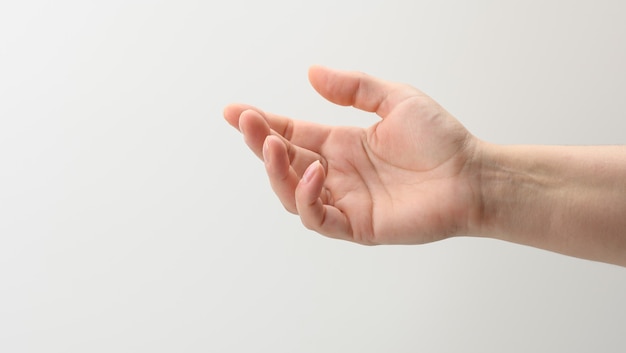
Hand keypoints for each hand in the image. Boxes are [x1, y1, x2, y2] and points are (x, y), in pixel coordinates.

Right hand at [224, 66, 481, 244]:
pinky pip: (318, 218)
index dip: (263, 123)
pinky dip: (307, 198)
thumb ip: (354, 87)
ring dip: (276, 171)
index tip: (235, 111)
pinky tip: (316, 174)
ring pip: (291, 193)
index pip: (292, 133)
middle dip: (261, 142)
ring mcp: (344, 200)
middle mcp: (337, 173)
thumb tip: (312, 73)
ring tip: (275, 145)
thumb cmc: (440, 140)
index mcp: (341, 144)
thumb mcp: (394, 99)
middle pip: (284, 162)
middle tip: (248, 123)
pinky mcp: (356, 225)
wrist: (471, 176)